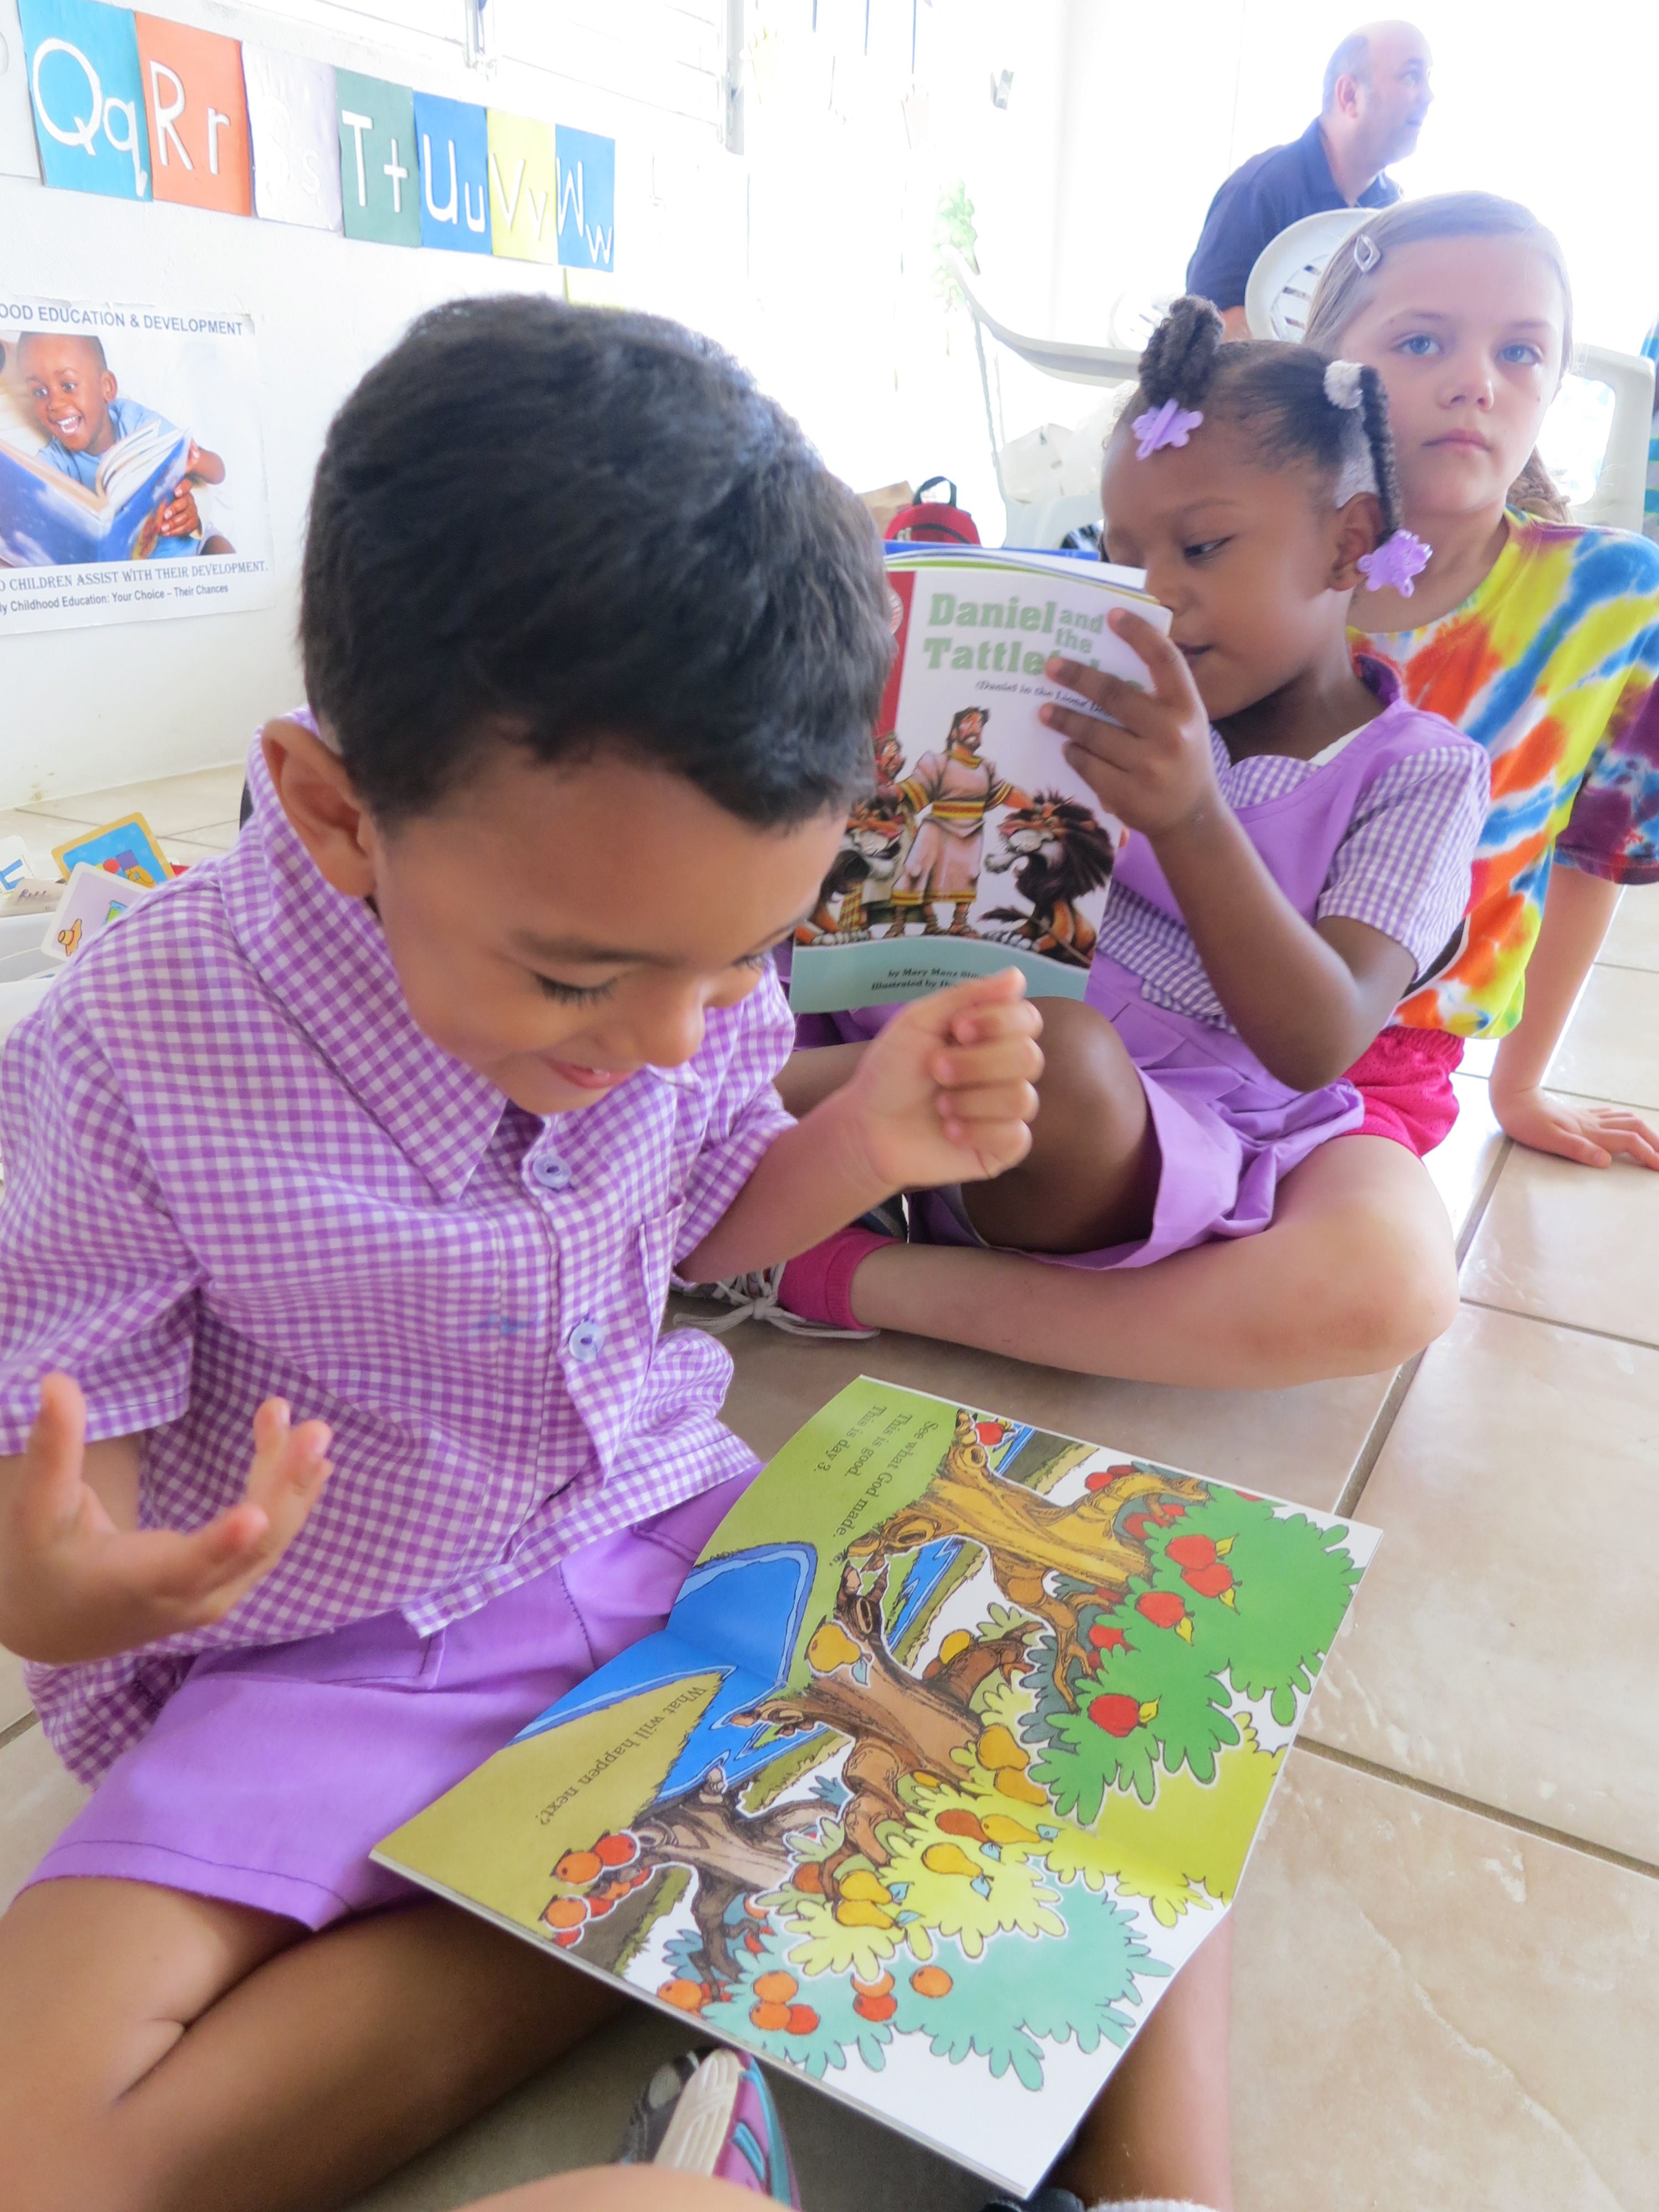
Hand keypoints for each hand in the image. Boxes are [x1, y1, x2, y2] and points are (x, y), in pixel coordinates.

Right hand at [0, 1375, 332, 1664]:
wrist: (59, 1627)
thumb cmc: (45, 1562)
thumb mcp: (38, 1509)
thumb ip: (53, 1449)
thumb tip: (57, 1382)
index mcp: (135, 1582)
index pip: (184, 1566)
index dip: (220, 1544)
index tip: (255, 1514)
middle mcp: (188, 1598)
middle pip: (251, 1546)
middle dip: (285, 1486)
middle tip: (315, 1430)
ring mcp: (217, 1595)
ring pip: (270, 1539)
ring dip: (293, 1480)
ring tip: (312, 1428)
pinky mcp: (229, 1584)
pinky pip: (270, 1542)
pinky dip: (290, 1496)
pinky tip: (316, 1463)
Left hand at [157, 481, 202, 537]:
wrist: (177, 515)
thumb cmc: (167, 503)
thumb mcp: (162, 497)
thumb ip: (158, 497)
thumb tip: (148, 502)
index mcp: (182, 490)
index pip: (186, 485)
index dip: (183, 488)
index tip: (176, 492)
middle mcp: (189, 500)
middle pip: (185, 502)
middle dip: (174, 509)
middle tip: (165, 515)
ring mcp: (192, 511)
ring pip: (185, 517)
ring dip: (173, 523)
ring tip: (163, 528)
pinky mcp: (193, 522)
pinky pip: (186, 527)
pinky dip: (176, 531)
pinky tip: (167, 533)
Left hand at [838, 967, 1042, 1188]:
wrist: (868, 1127)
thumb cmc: (891, 1071)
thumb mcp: (919, 1022)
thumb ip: (966, 996)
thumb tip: (1016, 975)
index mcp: (990, 1035)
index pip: (1028, 1019)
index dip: (999, 1022)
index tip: (958, 1029)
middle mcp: (1006, 1070)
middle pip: (1028, 1058)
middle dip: (976, 1064)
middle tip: (936, 1070)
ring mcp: (1006, 1110)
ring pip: (1022, 1098)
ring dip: (970, 1100)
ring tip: (939, 1105)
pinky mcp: (1002, 1147)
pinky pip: (1015, 1136)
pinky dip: (977, 1131)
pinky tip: (949, 1131)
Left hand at [1039, 610, 1218, 839]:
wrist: (1192, 815)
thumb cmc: (1181, 757)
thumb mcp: (1183, 721)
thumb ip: (1156, 695)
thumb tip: (1105, 658)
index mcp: (1187, 708)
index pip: (1164, 660)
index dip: (1139, 634)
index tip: (1111, 616)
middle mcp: (1171, 734)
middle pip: (1114, 695)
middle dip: (1077, 678)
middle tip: (1050, 666)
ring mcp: (1148, 767)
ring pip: (1093, 734)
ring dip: (1064, 720)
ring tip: (1045, 711)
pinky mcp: (1127, 794)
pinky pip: (1087, 765)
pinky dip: (1073, 754)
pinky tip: (1067, 747)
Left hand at [1490, 1084, 1658, 1169]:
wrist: (1514, 1100)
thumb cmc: (1528, 1123)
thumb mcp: (1549, 1141)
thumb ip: (1578, 1150)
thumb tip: (1605, 1160)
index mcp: (1589, 1132)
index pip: (1629, 1142)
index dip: (1648, 1154)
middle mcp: (1593, 1123)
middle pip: (1635, 1128)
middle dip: (1655, 1142)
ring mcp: (1588, 1117)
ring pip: (1627, 1119)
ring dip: (1645, 1130)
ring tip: (1655, 1142)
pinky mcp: (1580, 1114)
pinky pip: (1611, 1114)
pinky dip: (1627, 1120)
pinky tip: (1626, 1123)